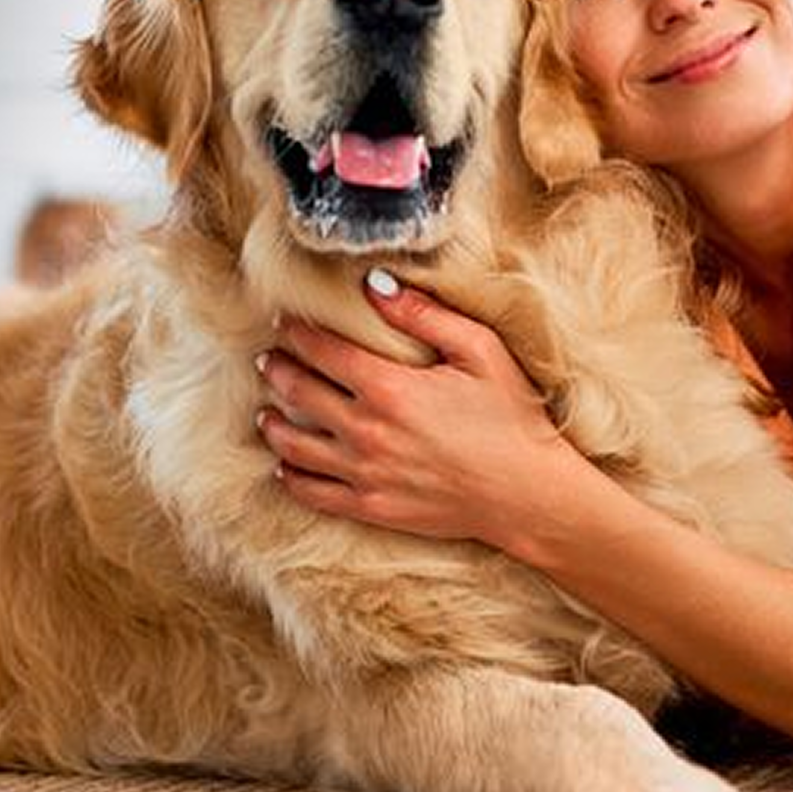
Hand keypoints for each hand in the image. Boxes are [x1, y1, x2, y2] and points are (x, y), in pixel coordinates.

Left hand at [254, 276, 576, 547]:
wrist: (527, 493)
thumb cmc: (511, 417)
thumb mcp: (480, 351)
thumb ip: (424, 315)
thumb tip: (375, 284)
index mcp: (390, 388)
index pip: (324, 352)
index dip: (298, 333)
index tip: (283, 320)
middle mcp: (367, 431)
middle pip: (300, 394)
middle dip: (278, 371)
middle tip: (267, 359)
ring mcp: (365, 474)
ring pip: (295, 446)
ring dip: (273, 425)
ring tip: (265, 411)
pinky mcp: (372, 507)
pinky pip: (314, 492)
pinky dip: (291, 476)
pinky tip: (285, 466)